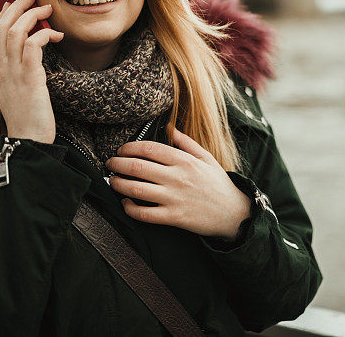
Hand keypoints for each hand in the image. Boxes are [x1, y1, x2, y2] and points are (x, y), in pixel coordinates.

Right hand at [0, 0, 64, 143]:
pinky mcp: (29, 78)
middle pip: (2, 26)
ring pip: (15, 31)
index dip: (4, 15)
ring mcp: (13, 73)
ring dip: (32, 15)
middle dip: (17, 6)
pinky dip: (44, 34)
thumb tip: (31, 57)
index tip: (13, 2)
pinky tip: (56, 35)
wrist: (29, 141)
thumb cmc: (29, 119)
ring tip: (47, 8)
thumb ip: (20, 73)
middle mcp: (1, 69)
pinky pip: (32, 45)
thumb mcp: (20, 92)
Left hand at [106, 125, 252, 239]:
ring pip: (137, 190)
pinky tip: (126, 204)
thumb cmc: (219, 184)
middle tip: (110, 164)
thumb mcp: (206, 158)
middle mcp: (177, 177)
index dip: (129, 148)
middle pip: (138, 167)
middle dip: (117, 164)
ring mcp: (175, 198)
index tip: (121, 150)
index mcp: (184, 160)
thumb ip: (186, 142)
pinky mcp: (174, 218)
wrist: (235, 213)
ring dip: (119, 184)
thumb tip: (169, 128)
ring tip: (113, 181)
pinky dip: (130, 209)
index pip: (149, 149)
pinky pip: (144, 214)